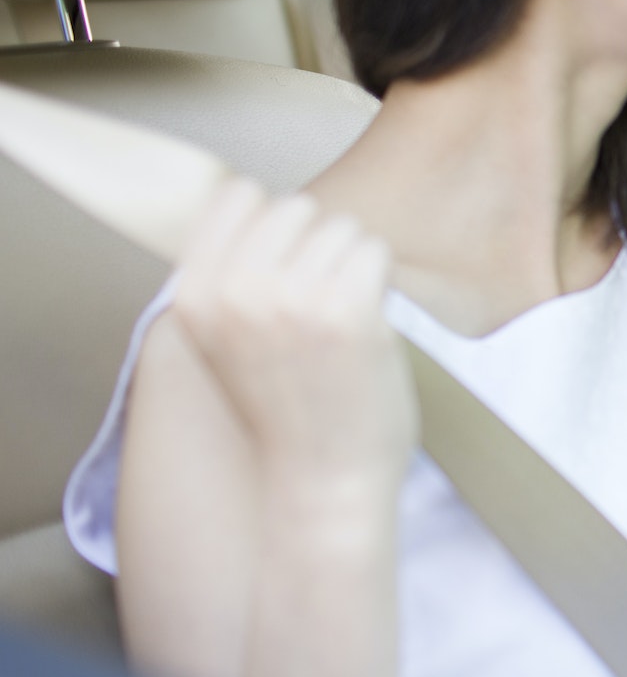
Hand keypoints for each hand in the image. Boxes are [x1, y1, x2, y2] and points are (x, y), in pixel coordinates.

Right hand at [171, 177, 416, 492]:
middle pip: (296, 208)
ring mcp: (290, 298)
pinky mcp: (346, 310)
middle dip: (317, 248)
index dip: (274, 228)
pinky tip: (366, 328)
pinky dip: (380, 284)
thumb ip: (229, 272)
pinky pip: (374, 251)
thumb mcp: (226, 338)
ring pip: (342, 228)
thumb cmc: (287, 408)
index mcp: (195, 295)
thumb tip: (250, 196)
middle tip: (317, 310)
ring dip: (352, 268)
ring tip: (339, 325)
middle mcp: (235, 291)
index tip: (284, 272)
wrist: (322, 480)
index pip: (235, 196)